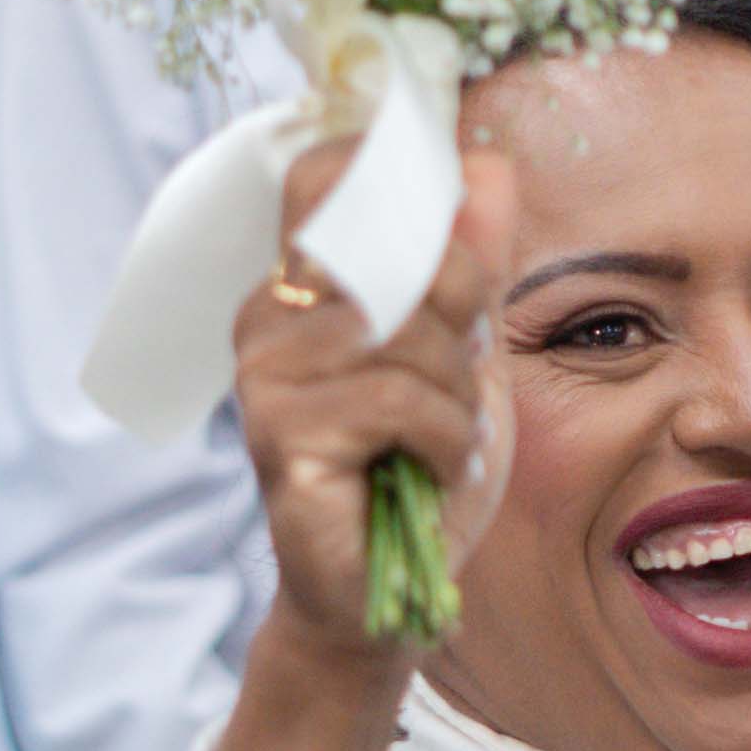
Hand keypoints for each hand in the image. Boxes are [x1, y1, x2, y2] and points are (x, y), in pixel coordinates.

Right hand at [238, 133, 522, 682]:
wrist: (392, 590)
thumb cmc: (419, 464)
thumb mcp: (468, 349)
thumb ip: (476, 257)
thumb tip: (485, 161)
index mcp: (302, 280)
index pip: (324, 173)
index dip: (398, 184)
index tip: (448, 245)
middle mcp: (268, 314)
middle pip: (398, 245)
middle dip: (462, 310)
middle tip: (459, 374)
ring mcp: (265, 374)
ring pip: (409, 330)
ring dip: (457, 393)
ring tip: (440, 436)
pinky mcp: (282, 435)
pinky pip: (400, 399)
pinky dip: (444, 439)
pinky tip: (429, 470)